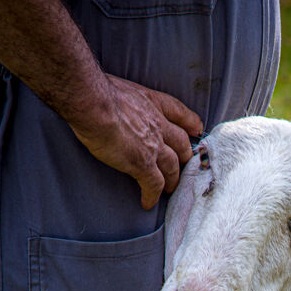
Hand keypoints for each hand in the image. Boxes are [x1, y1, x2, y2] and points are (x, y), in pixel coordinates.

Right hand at [70, 74, 203, 209]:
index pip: (179, 113)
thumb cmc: (97, 92)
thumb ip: (126, 99)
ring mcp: (153, 146)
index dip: (190, 123)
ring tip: (170, 188)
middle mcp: (158, 124)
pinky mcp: (142, 164)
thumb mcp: (121, 88)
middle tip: (183, 165)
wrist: (94, 103)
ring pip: (172, 167)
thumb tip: (113, 102)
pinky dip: (152, 195)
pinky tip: (148, 202)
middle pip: (181, 143)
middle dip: (184, 156)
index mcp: (153, 102)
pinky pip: (154, 185)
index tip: (196, 129)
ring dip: (172, 179)